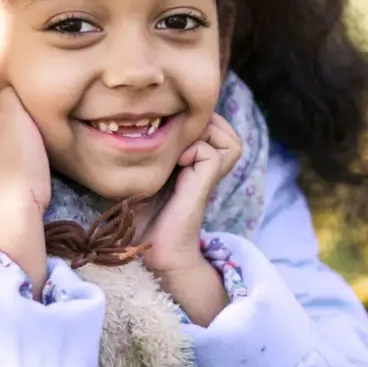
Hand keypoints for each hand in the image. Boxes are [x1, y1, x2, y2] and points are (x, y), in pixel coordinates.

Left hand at [142, 113, 241, 274]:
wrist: (148, 248)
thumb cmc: (138, 212)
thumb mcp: (141, 171)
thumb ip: (148, 148)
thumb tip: (142, 121)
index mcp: (194, 159)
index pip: (210, 122)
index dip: (193, 118)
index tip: (167, 129)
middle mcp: (206, 165)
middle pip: (224, 128)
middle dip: (201, 123)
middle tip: (176, 136)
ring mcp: (209, 175)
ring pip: (229, 139)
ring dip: (203, 135)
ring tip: (180, 148)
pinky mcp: (205, 184)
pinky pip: (210, 152)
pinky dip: (194, 150)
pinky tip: (178, 164)